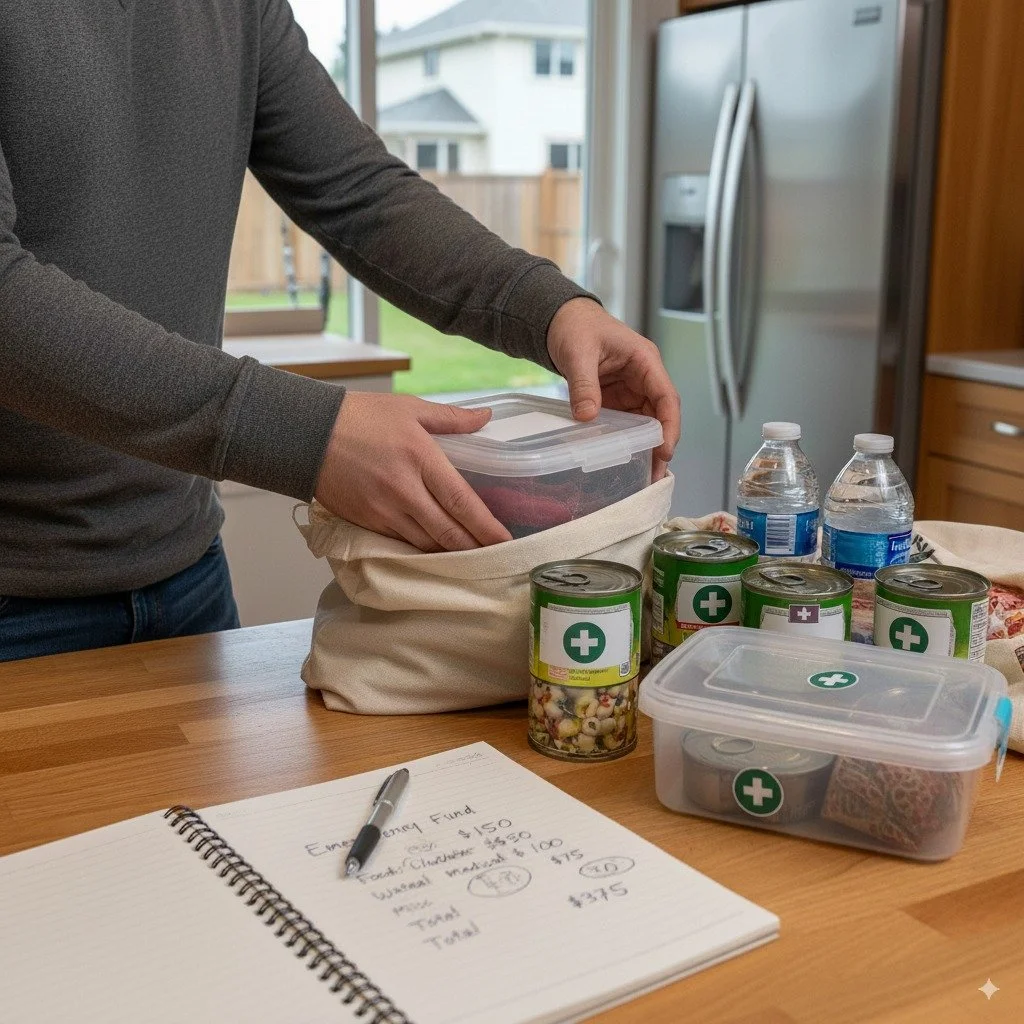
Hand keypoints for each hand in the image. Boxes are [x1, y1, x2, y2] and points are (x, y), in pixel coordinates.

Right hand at [313, 392, 511, 551]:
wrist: (305, 434)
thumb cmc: (360, 417)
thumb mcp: (409, 409)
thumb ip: (451, 417)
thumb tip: (486, 417)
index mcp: (420, 459)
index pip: (461, 502)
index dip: (486, 526)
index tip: (505, 539)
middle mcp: (404, 490)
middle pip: (447, 533)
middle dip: (474, 549)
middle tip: (496, 557)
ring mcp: (383, 511)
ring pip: (425, 544)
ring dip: (450, 553)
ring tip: (472, 556)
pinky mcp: (366, 523)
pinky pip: (402, 543)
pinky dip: (422, 549)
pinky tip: (437, 550)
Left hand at [547, 298, 680, 479]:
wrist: (559, 320)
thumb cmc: (575, 326)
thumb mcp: (578, 353)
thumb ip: (583, 385)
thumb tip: (587, 417)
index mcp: (644, 361)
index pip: (666, 397)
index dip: (669, 426)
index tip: (665, 451)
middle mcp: (643, 377)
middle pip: (660, 415)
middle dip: (660, 444)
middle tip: (654, 475)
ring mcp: (630, 389)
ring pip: (645, 422)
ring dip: (645, 446)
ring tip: (642, 476)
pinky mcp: (615, 398)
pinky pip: (626, 422)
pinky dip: (626, 441)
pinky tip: (623, 461)